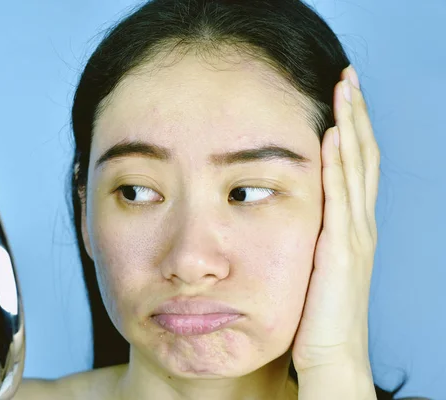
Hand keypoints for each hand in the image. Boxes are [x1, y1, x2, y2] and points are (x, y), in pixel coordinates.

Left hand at [291, 65, 379, 372]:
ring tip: (345, 90)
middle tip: (348, 77)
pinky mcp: (340, 248)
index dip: (352, 128)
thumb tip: (282, 207)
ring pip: (357, 167)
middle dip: (356, 114)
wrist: (330, 354)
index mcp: (351, 225)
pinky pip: (340, 197)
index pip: (354, 165)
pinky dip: (338, 164)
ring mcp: (354, 233)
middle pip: (362, 155)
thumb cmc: (316, 312)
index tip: (342, 96)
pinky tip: (331, 136)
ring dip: (351, 126)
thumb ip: (306, 234)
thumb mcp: (310, 262)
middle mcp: (359, 222)